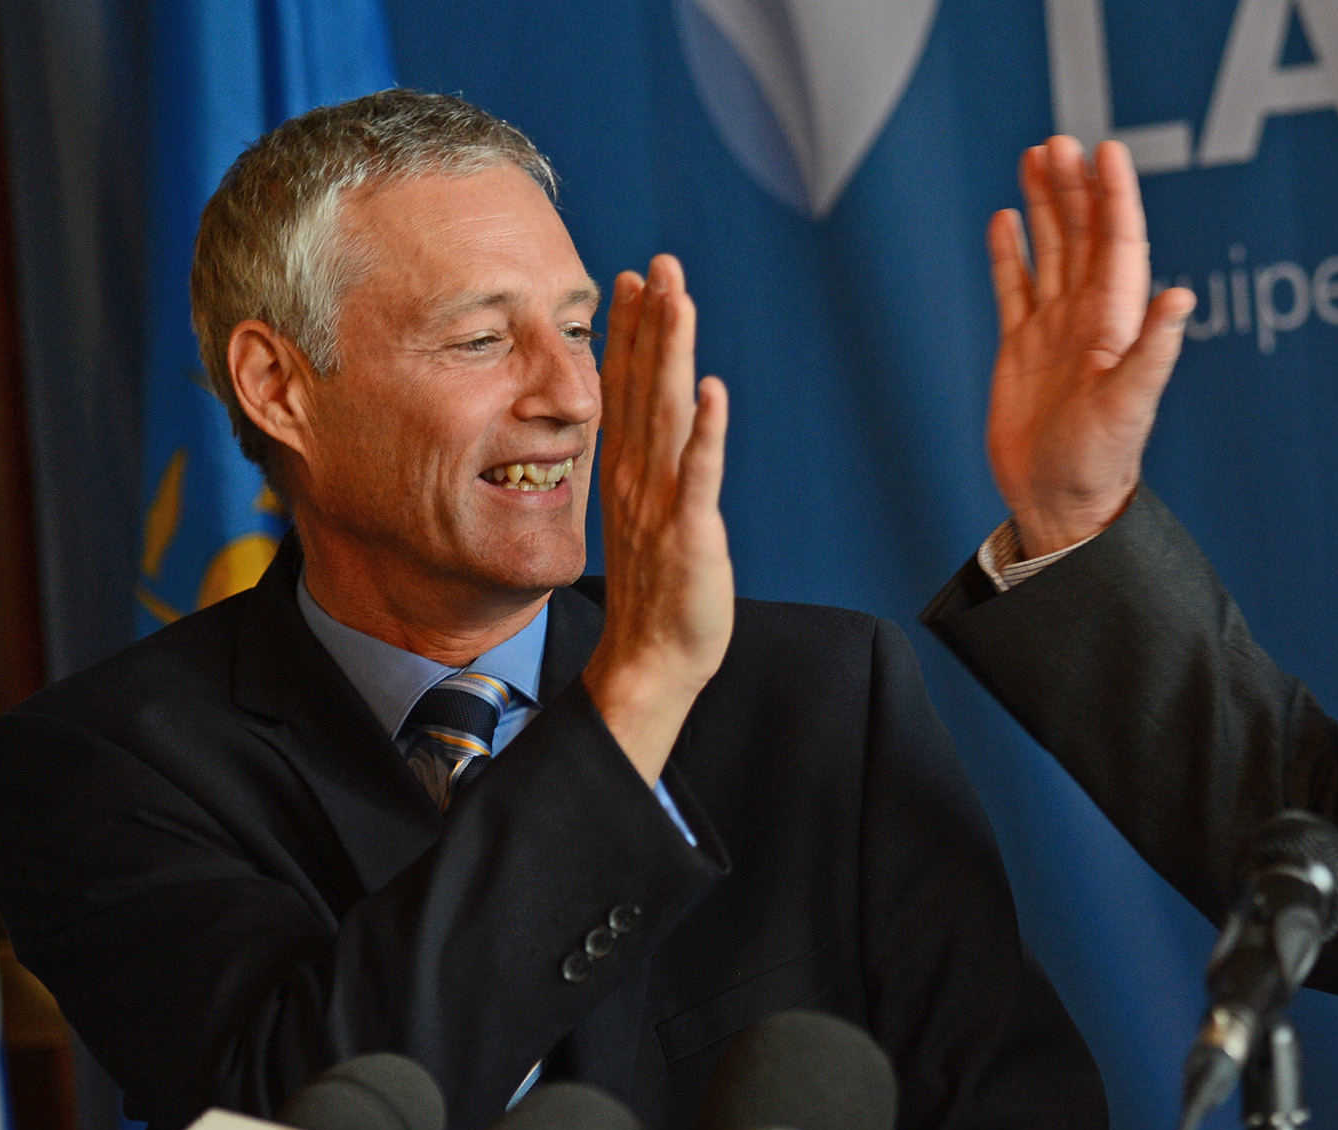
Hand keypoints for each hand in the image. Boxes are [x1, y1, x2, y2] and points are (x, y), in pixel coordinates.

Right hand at [583, 254, 734, 784]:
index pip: (623, 389)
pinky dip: (707, 432)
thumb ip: (647, 472)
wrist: (651, 658)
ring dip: (672, 354)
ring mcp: (661, 502)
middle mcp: (638, 477)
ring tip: (678, 299)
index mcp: (627, 472)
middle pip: (642, 386)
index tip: (631, 280)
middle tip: (657, 264)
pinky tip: (713, 391)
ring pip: (667, 414)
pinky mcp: (690, 531)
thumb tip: (656, 433)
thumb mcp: (645, 520)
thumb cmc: (657, 594)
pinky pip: (699, 475)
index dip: (628, 333)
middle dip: (650, 322)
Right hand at [986, 137, 1195, 557]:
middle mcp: (1086, 321)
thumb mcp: (1128, 407)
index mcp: (1114, 324)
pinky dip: (1009, 255)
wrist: (1059, 505)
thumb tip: (1181, 298)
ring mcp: (1052, 334)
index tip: (1106, 150)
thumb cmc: (1100, 464)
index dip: (1114, 197)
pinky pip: (1014, 290)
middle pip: (1081, 237)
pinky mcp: (1020, 352)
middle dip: (1073, 188)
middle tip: (1058, 141)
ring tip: (1035, 158)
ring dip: (1045, 206)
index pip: (1117, 244)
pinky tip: (1006, 220)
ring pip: (1049, 253)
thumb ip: (1153, 352)